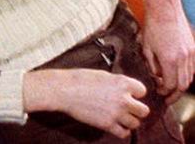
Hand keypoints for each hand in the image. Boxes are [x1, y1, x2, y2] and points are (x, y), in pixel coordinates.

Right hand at [24, 68, 148, 138]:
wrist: (64, 89)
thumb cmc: (79, 79)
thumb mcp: (102, 75)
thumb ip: (117, 83)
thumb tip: (125, 90)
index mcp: (122, 82)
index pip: (142, 91)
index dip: (135, 93)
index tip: (129, 94)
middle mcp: (123, 98)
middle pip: (144, 111)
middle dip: (136, 109)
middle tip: (127, 108)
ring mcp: (116, 113)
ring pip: (136, 123)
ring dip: (129, 120)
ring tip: (120, 117)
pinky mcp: (107, 124)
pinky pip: (124, 133)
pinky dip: (122, 130)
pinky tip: (116, 125)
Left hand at [141, 0, 194, 101]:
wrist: (165, 7)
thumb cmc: (153, 25)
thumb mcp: (146, 46)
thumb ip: (152, 64)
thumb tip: (156, 75)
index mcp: (170, 60)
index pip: (170, 84)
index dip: (165, 91)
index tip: (159, 92)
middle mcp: (183, 59)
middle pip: (183, 85)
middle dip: (175, 94)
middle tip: (167, 98)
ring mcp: (191, 54)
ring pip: (190, 78)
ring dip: (181, 85)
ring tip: (172, 88)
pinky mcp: (194, 48)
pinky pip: (192, 68)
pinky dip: (187, 75)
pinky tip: (179, 75)